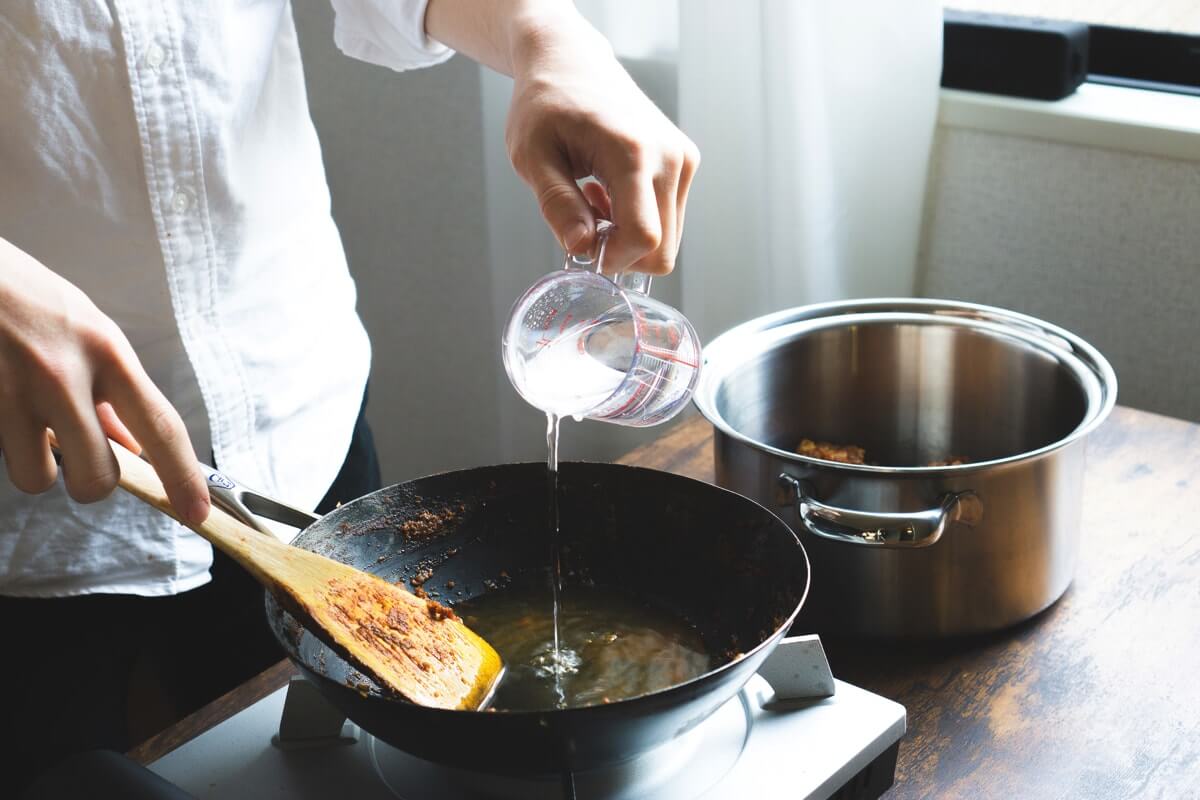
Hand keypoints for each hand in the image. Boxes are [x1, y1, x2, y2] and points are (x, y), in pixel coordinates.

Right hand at [0, 238, 209, 523]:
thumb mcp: (85, 329)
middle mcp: (63, 373)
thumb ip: (110, 389)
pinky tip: (2, 408)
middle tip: (74, 456)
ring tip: (23, 425)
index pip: (160, 426)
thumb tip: (132, 446)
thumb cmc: (25, 297)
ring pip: (38, 479)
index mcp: (106, 351)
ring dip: (35, 466)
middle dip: (88, 481)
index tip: (197, 512)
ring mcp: (10, 389)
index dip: (183, 477)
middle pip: (98, 476)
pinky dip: (4, 444)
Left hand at [505, 17, 698, 273]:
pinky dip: (638, 221)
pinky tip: (609, 195)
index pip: (644, 237)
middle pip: (663, 247)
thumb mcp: (532, 157)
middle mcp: (670, 157)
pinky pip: (668, 219)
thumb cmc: (547, 104)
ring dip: (627, 237)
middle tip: (581, 226)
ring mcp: (683, 160)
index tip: (579, 249)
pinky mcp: (685, 164)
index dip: (612, 259)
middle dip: (620, 253)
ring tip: (592, 204)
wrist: (572, 62)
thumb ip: (558, 205)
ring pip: (668, 239)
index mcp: (633, 152)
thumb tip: (581, 249)